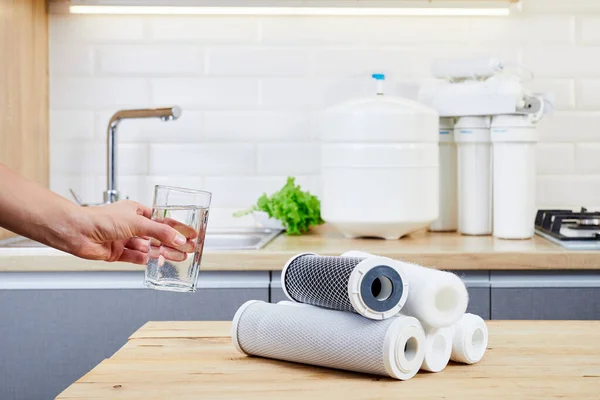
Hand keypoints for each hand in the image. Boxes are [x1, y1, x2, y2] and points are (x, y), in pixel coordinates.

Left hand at [72, 200, 198, 264]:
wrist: (77, 232)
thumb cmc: (101, 219)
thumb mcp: (137, 222)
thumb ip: (160, 232)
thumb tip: (178, 238)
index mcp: (136, 211)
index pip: (162, 220)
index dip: (178, 227)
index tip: (191, 234)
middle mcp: (130, 225)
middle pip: (157, 236)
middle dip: (173, 243)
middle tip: (189, 249)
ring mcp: (123, 239)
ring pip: (148, 248)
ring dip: (162, 253)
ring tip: (178, 257)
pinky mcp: (116, 253)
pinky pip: (135, 258)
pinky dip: (145, 260)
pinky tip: (156, 262)